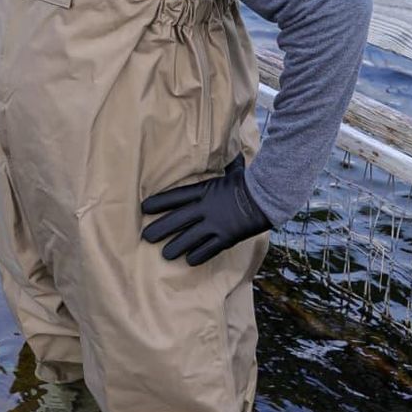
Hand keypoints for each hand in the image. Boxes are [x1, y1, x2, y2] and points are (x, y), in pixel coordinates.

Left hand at [141, 154, 270, 265]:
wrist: (267, 196)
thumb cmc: (249, 181)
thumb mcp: (233, 170)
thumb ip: (225, 165)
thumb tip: (229, 152)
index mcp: (204, 190)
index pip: (175, 197)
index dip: (159, 203)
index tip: (144, 208)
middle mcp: (205, 208)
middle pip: (177, 220)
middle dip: (160, 229)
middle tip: (146, 237)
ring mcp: (215, 224)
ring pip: (189, 239)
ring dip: (175, 247)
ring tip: (165, 254)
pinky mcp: (226, 238)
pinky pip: (208, 250)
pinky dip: (198, 256)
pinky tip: (189, 260)